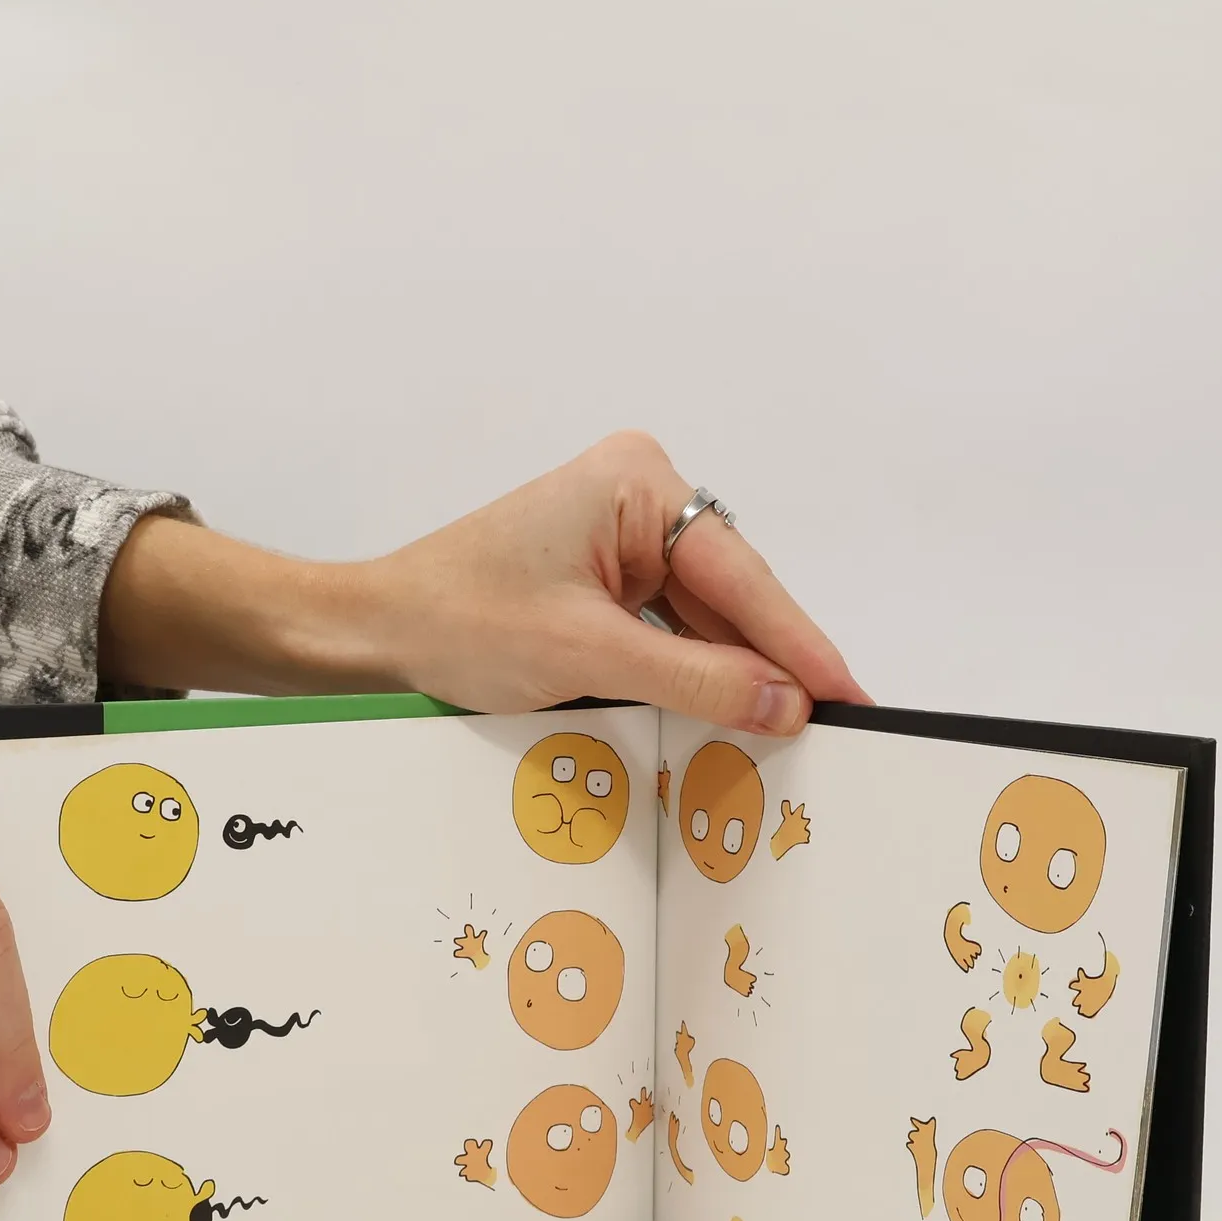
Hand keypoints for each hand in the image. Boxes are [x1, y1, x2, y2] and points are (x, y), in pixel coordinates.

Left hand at [99, 432, 868, 734]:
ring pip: (704, 622)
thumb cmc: (455, 621)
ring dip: (729, 678)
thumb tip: (786, 703)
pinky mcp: (601, 580)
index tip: (851, 696)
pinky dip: (689, 678)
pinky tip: (721, 721)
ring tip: (785, 738)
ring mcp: (620, 537)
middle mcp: (638, 496)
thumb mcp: (586, 655)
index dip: (798, 646)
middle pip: (730, 597)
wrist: (370, 636)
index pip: (741, 577)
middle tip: (832, 731)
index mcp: (638, 482)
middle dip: (768, 665)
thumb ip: (695, 678)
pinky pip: (669, 633)